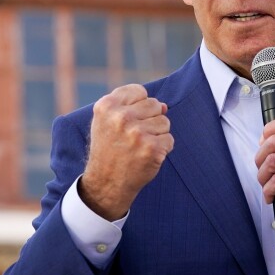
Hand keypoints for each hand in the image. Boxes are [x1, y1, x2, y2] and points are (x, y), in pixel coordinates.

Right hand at [79, 84, 172, 219]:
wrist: (106, 183)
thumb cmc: (109, 148)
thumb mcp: (107, 121)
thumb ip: (132, 106)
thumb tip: (165, 105)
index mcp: (106, 106)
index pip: (139, 91)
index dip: (137, 106)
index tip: (128, 120)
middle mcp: (121, 117)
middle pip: (155, 104)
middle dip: (149, 119)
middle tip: (133, 137)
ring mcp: (137, 133)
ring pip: (165, 121)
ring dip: (157, 134)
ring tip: (139, 146)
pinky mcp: (152, 149)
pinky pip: (169, 139)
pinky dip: (162, 148)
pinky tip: (146, 156)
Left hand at [255, 116, 274, 250]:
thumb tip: (267, 141)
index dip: (270, 131)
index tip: (263, 143)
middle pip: (274, 141)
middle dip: (260, 158)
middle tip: (263, 172)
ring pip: (271, 160)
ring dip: (263, 176)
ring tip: (267, 186)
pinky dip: (268, 190)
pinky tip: (273, 196)